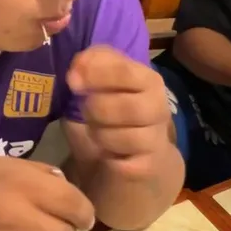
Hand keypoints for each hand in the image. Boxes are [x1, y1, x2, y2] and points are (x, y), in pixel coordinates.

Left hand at [67, 45, 172, 173]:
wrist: (137, 160)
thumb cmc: (115, 116)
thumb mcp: (103, 85)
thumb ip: (93, 65)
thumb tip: (79, 63)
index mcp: (148, 81)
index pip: (125, 70)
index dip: (95, 73)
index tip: (72, 79)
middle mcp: (159, 108)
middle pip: (126, 105)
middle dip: (96, 108)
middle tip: (85, 109)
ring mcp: (156, 140)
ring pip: (123, 135)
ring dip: (99, 132)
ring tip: (94, 131)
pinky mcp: (148, 167)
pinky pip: (123, 163)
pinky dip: (108, 156)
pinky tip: (106, 152)